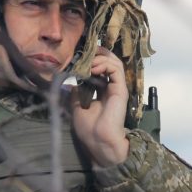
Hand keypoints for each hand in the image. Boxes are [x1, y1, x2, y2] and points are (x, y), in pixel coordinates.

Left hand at [71, 47, 129, 166]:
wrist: (98, 141)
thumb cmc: (89, 129)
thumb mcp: (77, 107)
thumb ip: (76, 94)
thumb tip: (70, 84)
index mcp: (102, 92)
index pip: (100, 68)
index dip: (91, 59)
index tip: (78, 56)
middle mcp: (111, 88)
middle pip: (109, 62)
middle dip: (97, 53)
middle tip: (85, 50)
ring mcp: (117, 88)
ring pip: (114, 62)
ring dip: (100, 57)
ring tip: (88, 61)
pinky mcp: (120, 89)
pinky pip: (116, 69)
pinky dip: (105, 64)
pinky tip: (93, 67)